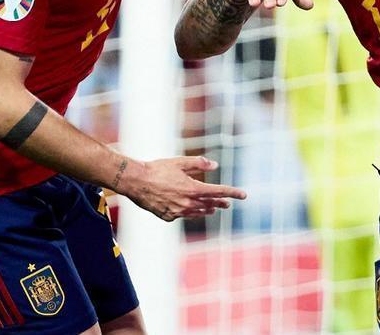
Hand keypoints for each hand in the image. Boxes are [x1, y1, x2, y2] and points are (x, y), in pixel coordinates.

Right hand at [120, 156, 247, 221]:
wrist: (136, 182)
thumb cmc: (157, 169)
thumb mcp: (180, 162)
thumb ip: (199, 164)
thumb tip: (214, 165)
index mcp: (193, 189)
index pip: (219, 192)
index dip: (233, 193)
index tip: (244, 195)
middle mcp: (187, 203)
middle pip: (210, 204)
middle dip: (220, 203)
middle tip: (228, 204)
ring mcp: (177, 212)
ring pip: (197, 212)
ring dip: (207, 210)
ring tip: (212, 209)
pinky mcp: (167, 216)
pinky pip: (182, 215)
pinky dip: (188, 211)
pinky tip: (189, 209)